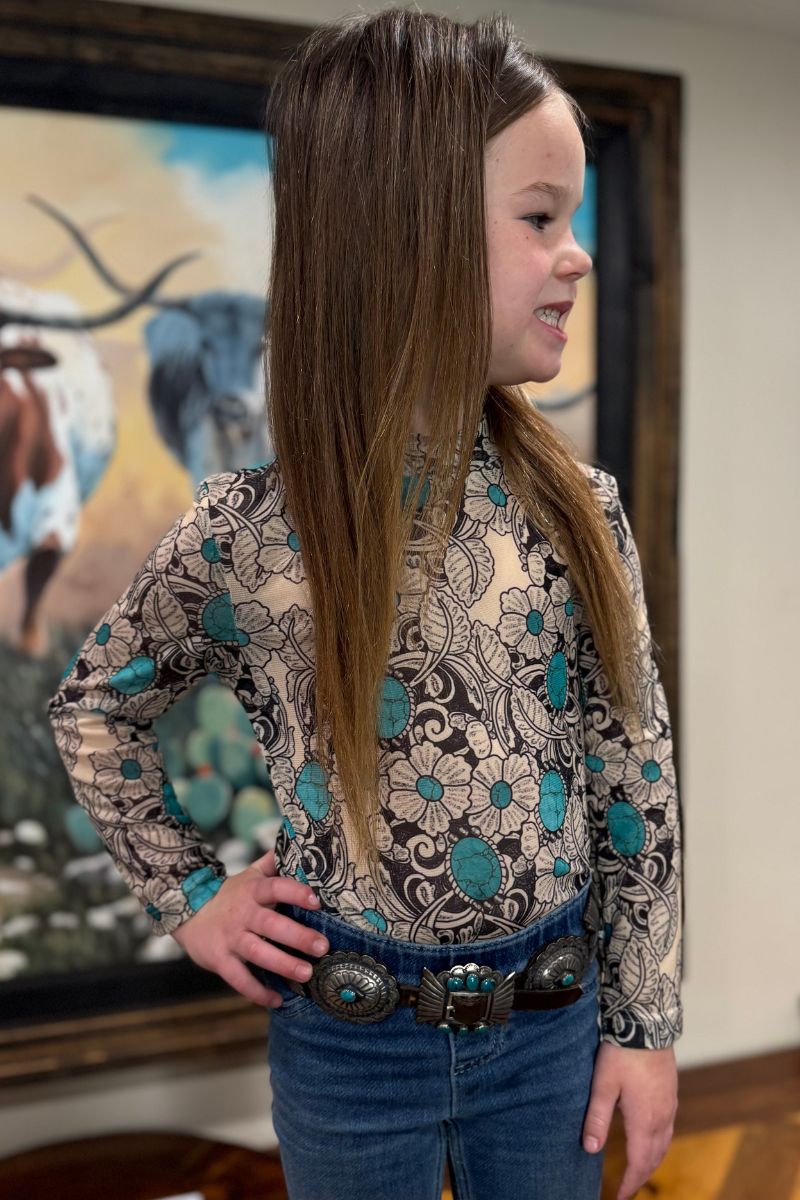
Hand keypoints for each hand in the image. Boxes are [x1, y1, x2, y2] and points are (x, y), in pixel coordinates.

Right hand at [170, 849, 329, 1008]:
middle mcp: (243, 914)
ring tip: (306, 974)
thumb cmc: (230, 895)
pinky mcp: (219, 960)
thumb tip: (296, 840)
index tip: (316, 900)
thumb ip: (273, 863)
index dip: (295, 892)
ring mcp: (230, 938)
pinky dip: (257, 992)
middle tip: (322, 946)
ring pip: (258, 953)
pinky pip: (239, 979)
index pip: (275, 887)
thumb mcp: (249, 874)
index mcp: (252, 891)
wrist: (187, 912)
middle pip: (271, 925)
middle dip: (298, 936)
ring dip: (283, 965)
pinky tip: (276, 1000)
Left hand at [582, 1042, 677, 1199]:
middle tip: (627, 1188)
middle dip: (641, 1176)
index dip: (630, 1183)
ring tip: (638, 1169)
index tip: (619, 1196)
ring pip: (664, 1144)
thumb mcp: (603, 1085)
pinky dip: (659, 1143)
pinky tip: (650, 1137)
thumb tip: (589, 1150)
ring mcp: (670, 1105)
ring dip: (651, 1160)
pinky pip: (668, 1128)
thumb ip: (596, 1118)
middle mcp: (662, 1117)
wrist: (647, 1023)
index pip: (640, 1164)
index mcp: (645, 1121)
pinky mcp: (671, 1092)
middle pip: (654, 1157)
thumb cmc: (622, 1054)